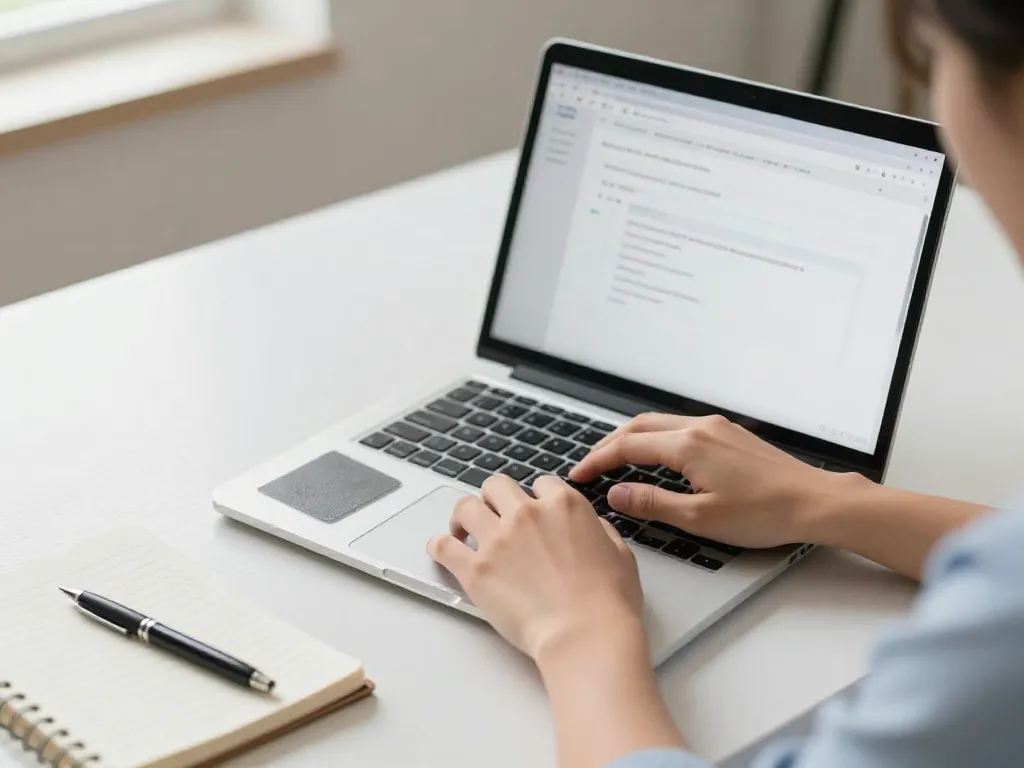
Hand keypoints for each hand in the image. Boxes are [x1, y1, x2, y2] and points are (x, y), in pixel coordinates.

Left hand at [427, 474, 642, 661]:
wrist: (585, 635)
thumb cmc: (607, 602)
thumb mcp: (620, 554)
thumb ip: (600, 530)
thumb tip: (590, 525)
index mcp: (563, 505)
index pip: (540, 483)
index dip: (535, 497)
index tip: (531, 511)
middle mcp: (527, 514)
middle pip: (495, 486)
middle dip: (494, 499)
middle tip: (494, 515)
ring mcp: (497, 540)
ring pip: (465, 506)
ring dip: (464, 516)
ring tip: (463, 530)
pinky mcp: (476, 570)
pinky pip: (443, 546)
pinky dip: (440, 546)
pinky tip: (444, 551)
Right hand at [570, 413, 846, 548]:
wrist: (815, 502)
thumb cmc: (765, 513)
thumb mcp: (699, 518)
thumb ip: (652, 503)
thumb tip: (617, 495)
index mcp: (687, 445)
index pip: (627, 447)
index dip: (598, 461)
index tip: (580, 475)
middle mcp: (699, 427)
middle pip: (639, 427)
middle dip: (609, 445)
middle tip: (591, 466)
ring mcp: (717, 427)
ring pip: (660, 423)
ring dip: (633, 439)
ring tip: (616, 460)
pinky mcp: (731, 434)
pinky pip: (681, 427)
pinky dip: (657, 438)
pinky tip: (657, 456)